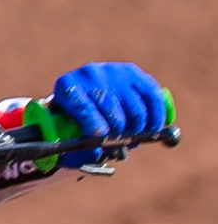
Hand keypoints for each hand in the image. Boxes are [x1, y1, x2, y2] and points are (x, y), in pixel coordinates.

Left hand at [51, 62, 171, 167]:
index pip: (82, 105)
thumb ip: (79, 141)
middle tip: (121, 144)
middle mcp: (90, 74)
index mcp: (67, 87)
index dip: (93, 123)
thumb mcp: (68, 126)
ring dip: (137, 128)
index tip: (101, 136)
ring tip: (134, 140)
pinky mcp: (134, 72)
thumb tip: (99, 153)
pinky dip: (156, 116)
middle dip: (118, 131)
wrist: (84, 88)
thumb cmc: (75, 115)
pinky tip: (154, 128)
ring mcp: (113, 71)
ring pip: (134, 106)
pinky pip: (152, 96)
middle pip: (111, 107)